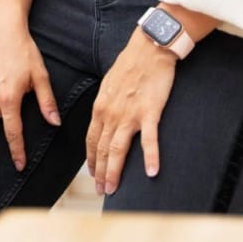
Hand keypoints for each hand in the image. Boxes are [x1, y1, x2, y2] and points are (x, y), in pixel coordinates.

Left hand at [86, 28, 177, 194]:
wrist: (148, 49)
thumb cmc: (130, 67)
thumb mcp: (109, 87)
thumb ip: (106, 106)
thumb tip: (104, 121)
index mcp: (100, 108)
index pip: (91, 140)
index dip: (91, 160)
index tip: (92, 175)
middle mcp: (110, 114)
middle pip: (102, 149)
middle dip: (100, 172)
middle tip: (102, 191)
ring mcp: (129, 114)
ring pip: (118, 149)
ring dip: (115, 171)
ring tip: (114, 189)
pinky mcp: (149, 112)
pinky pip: (149, 139)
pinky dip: (150, 157)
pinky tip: (151, 172)